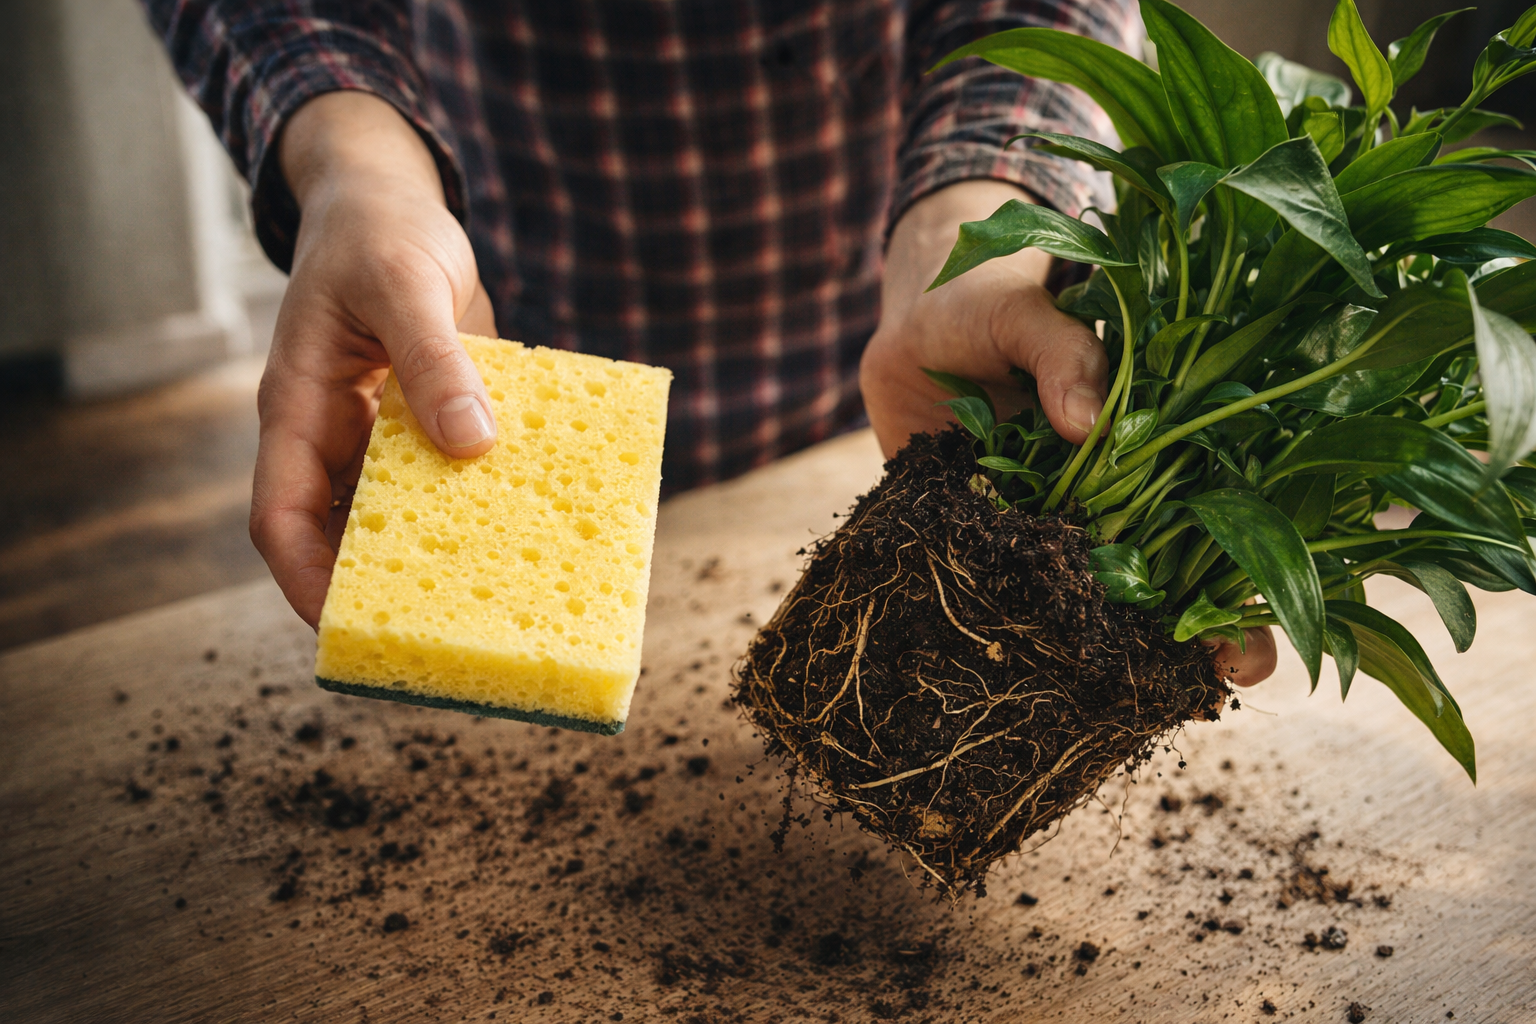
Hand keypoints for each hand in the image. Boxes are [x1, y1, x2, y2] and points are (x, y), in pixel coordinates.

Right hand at [250, 91, 497, 627]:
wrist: (395, 202)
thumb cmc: (379, 232)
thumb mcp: (403, 283)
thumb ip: (433, 359)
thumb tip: (472, 443)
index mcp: (299, 409)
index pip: (281, 516)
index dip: (304, 579)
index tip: (342, 626)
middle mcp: (338, 436)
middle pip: (345, 534)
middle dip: (383, 586)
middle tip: (444, 631)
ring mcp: (385, 434)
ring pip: (403, 513)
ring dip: (443, 548)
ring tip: (499, 593)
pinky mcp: (432, 423)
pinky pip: (452, 475)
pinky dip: (484, 498)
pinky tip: (534, 522)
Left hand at [861, 180, 1274, 685]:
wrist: (902, 325)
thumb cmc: (980, 300)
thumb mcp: (1022, 306)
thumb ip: (1060, 350)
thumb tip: (1088, 423)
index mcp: (1147, 439)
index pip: (1220, 505)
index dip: (1251, 565)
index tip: (1262, 621)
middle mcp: (1108, 496)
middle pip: (1175, 570)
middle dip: (1207, 628)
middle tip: (1230, 671)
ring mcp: (1047, 527)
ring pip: (1095, 598)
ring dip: (1114, 648)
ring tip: (1137, 692)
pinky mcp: (980, 542)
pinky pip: (1005, 593)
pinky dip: (1014, 632)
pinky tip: (1023, 673)